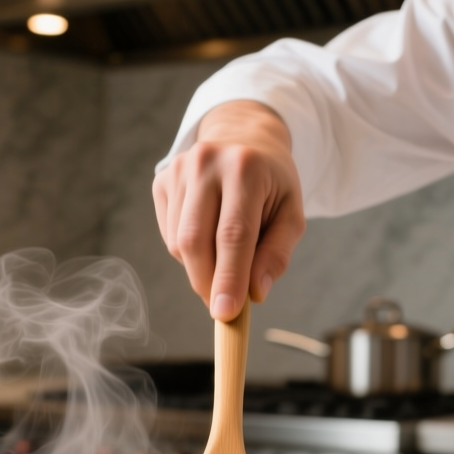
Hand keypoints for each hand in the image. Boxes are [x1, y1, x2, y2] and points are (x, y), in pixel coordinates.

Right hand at [152, 101, 305, 320]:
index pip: (233, 235)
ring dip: (200, 267)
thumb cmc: (272, 185)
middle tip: (223, 306)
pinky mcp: (162, 180)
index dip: (228, 278)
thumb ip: (277, 255)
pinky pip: (169, 235)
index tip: (225, 314)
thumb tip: (255, 293)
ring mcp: (178, 169)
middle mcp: (206, 163)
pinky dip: (188, 252)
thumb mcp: (291, 215)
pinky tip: (208, 235)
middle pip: (196, 241)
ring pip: (179, 243)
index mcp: (245, 168)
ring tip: (226, 256)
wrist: (244, 139)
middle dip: (207, 283)